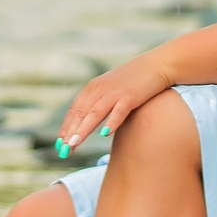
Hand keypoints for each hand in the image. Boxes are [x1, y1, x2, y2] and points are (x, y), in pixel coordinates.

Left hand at [53, 55, 172, 157]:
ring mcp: (114, 92)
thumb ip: (98, 104)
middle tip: (63, 152)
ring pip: (94, 113)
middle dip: (70, 133)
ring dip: (83, 129)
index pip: (74, 111)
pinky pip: (119, 111)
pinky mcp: (130, 96)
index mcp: (92, 88)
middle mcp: (100, 89)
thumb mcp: (110, 90)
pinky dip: (111, 121)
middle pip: (80, 114)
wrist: (156, 65)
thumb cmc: (133, 81)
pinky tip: (104, 134)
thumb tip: (88, 125)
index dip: (65, 128)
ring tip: (73, 144)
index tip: (59, 146)